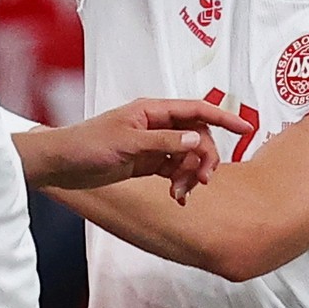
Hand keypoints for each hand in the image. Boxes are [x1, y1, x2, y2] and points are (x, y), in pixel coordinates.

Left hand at [17, 98, 252, 200]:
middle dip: (205, 158)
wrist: (62, 164)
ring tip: (180, 193)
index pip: (196, 110)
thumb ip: (164, 142)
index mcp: (152, 111)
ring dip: (191, 174)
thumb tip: (198, 140)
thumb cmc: (87, 144)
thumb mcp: (128, 143)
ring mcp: (153, 145)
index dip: (223, 118)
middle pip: (198, 137)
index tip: (246, 129)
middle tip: (202, 180)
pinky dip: (180, 183)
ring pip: (188, 156)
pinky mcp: (147, 163)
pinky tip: (178, 198)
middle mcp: (156, 125)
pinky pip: (176, 171)